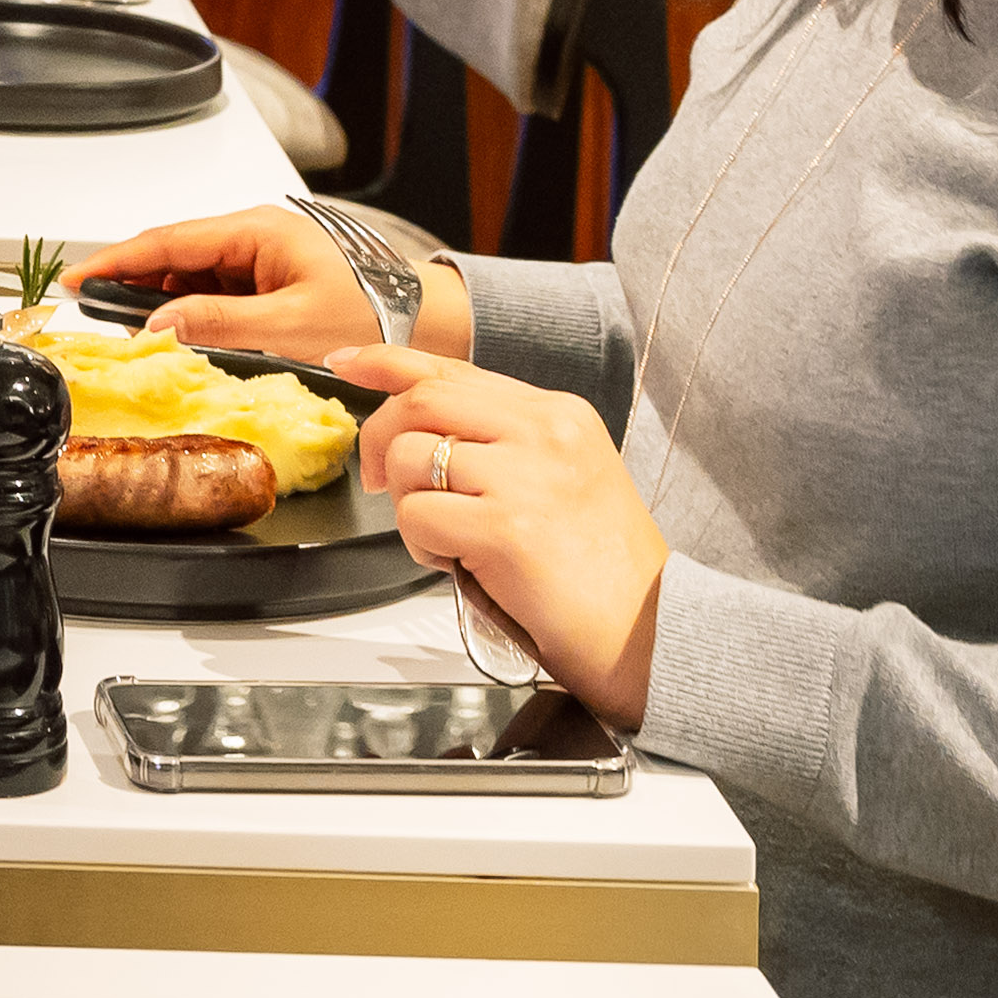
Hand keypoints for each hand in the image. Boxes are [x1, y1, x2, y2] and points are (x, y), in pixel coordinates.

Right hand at [54, 206, 469, 363]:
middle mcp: (256, 237)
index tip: (78, 279)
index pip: (169, 241)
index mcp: (258, 231)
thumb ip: (218, 322)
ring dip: (160, 298)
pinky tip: (176, 331)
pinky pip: (216, 291)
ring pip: (193, 274)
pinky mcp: (272, 282)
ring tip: (128, 328)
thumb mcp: (289, 325)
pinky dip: (189, 309)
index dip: (116, 261)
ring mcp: (263, 259)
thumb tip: (159, 324)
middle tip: (90, 308)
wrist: (434, 326)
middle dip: (130, 280)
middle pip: (174, 254)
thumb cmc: (376, 316)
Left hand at [326, 343, 664, 729]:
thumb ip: (500, 443)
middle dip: (379, 439)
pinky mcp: (507, 527)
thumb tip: (418, 425)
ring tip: (450, 540)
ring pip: (409, 457)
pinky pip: (417, 516)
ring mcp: (525, 477)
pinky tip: (460, 564)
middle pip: (421, 401)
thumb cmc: (602, 570)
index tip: (346, 363)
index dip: (386, 362)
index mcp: (558, 414)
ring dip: (407, 504)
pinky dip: (422, 544)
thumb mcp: (559, 479)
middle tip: (378, 481)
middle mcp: (543, 432)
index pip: (452, 369)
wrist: (651, 634)